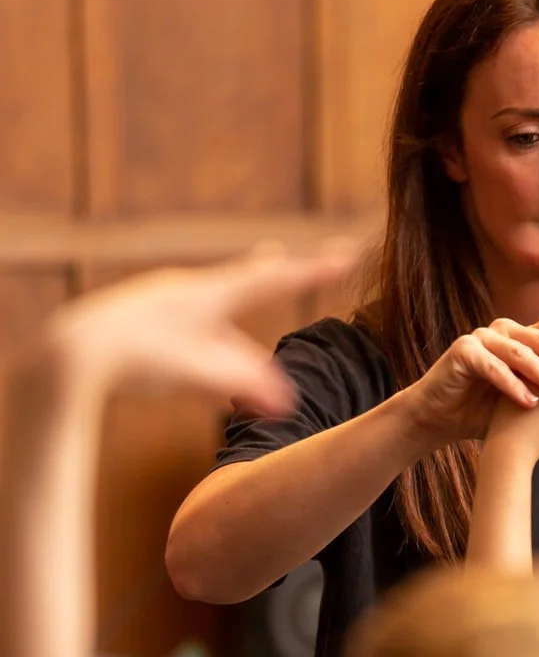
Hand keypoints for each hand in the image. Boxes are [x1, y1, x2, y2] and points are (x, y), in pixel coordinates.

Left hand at [35, 240, 359, 413]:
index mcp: (209, 294)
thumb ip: (245, 386)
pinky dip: (203, 336)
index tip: (348, 252)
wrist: (72, 355)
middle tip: (283, 256)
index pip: (275, 280)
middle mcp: (186, 292)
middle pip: (239, 282)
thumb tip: (287, 404)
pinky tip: (190, 345)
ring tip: (238, 308)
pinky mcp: (139, 325)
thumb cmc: (138, 360)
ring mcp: (160, 306)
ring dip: (231, 313)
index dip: (314, 269)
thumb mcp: (200, 375)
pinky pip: (185, 328)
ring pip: (210, 313)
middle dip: (265, 274)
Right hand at [404, 313, 538, 444]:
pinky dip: (513, 385)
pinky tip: (528, 403)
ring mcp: (483, 338)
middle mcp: (505, 331)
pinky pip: (493, 366)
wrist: (442, 419)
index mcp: (524, 337)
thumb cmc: (485, 411)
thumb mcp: (529, 400)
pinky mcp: (464, 351)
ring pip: (521, 351)